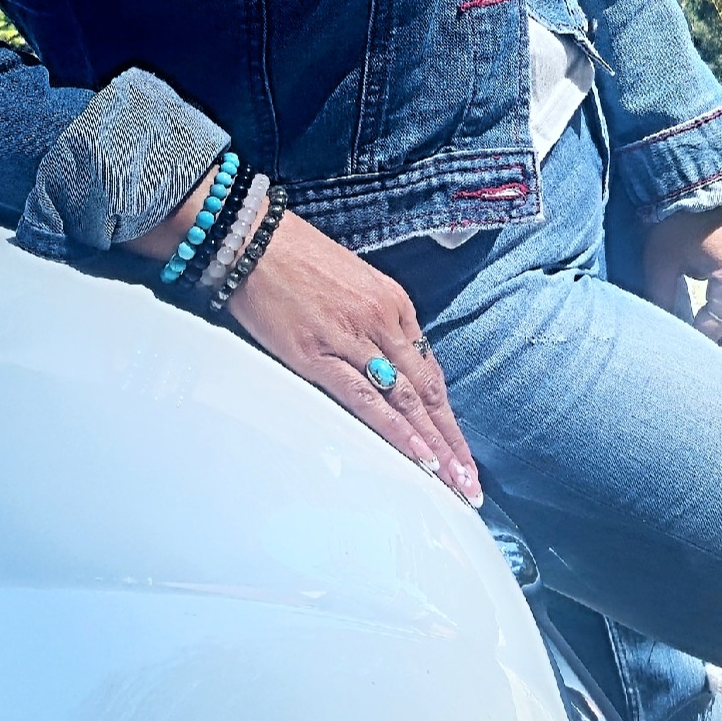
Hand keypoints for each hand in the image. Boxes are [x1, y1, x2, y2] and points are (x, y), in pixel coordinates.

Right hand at [127, 180, 481, 506]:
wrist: (251, 237)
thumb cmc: (294, 256)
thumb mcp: (350, 283)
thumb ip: (372, 323)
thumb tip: (385, 363)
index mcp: (393, 303)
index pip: (430, 371)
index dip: (447, 416)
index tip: (461, 451)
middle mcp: (383, 321)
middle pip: (428, 392)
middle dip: (451, 442)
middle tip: (469, 483)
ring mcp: (353, 338)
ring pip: (406, 400)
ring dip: (433, 446)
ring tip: (451, 482)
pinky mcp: (318, 354)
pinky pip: (365, 399)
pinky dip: (394, 430)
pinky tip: (414, 455)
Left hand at [640, 198, 721, 354]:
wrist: (702, 179)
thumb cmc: (678, 222)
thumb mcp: (662, 263)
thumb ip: (661, 300)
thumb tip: (657, 331)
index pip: (714, 331)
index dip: (693, 344)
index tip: (674, 350)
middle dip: (716, 346)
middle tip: (689, 350)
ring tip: (704, 334)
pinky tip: (717, 314)